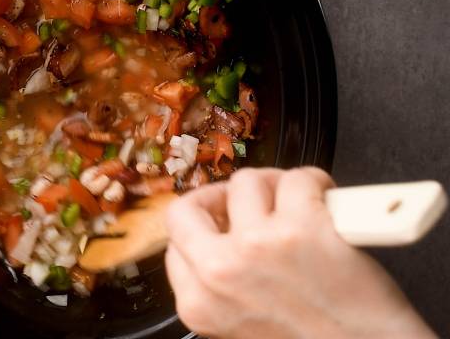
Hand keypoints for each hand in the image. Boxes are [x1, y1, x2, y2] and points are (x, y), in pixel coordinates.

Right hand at [165, 167, 435, 338]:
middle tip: (246, 203)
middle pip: (188, 206)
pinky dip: (315, 183)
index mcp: (198, 303)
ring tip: (297, 207)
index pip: (176, 241)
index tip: (224, 221)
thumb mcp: (239, 324)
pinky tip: (325, 200)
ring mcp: (258, 245)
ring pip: (246, 182)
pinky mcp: (303, 227)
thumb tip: (222, 232)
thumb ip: (218, 282)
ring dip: (274, 188)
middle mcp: (218, 271)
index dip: (204, 226)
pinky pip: (297, 177)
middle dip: (217, 198)